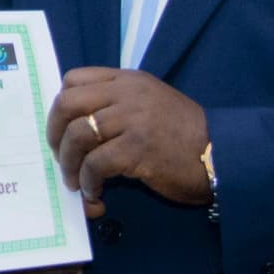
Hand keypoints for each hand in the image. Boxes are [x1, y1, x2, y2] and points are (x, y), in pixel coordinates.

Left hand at [50, 68, 210, 214]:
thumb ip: (117, 105)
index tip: (60, 130)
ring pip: (78, 135)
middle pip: (67, 103)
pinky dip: (89, 183)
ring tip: (77, 183)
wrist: (219, 154)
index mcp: (128, 80)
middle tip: (59, 158)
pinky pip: (96, 164)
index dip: (58, 107)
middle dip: (54, 135)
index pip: (74, 79)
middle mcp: (127, 94)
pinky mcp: (138, 148)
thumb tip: (76, 128)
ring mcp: (133, 119)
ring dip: (70, 165)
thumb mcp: (150, 104)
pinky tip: (96, 194)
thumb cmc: (183, 135)